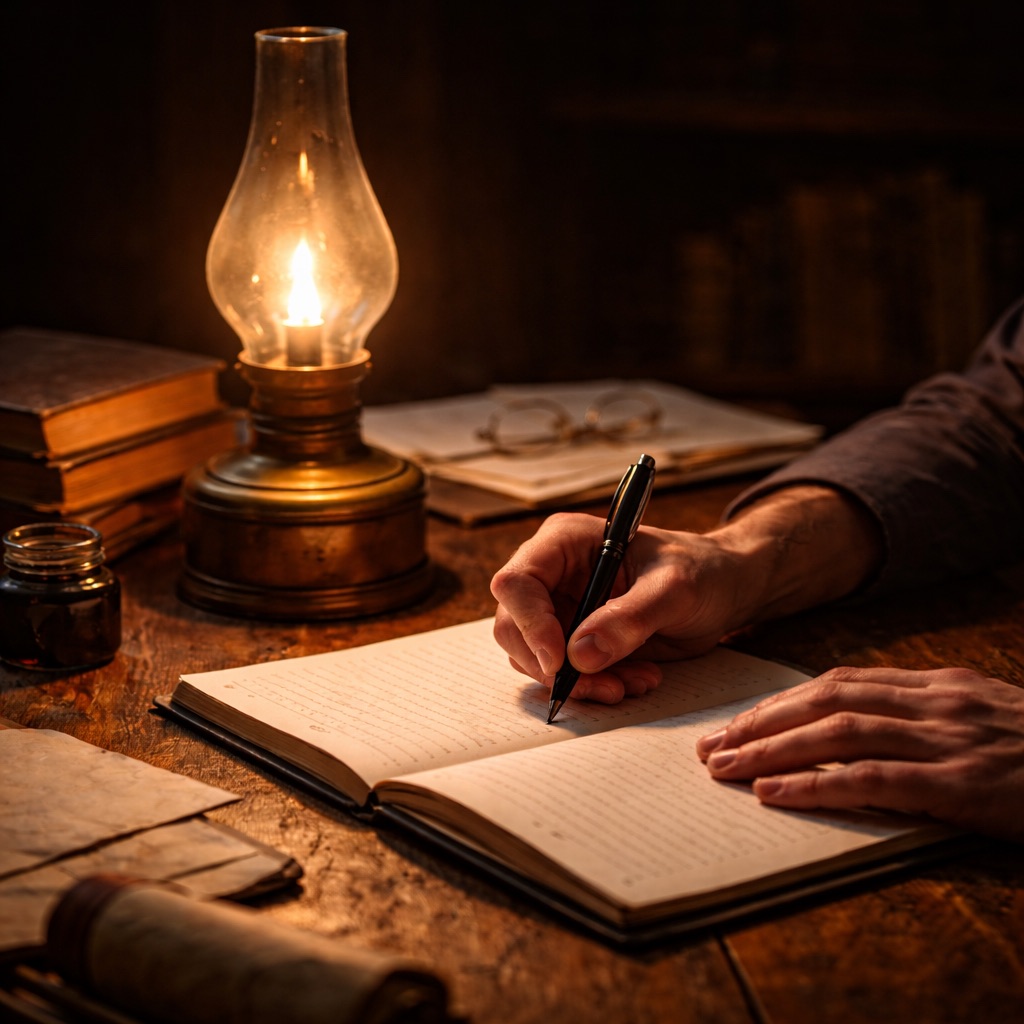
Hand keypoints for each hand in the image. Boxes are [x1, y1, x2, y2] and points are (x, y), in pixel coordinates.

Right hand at [490, 511, 756, 703]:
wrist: (721, 588)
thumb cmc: (700, 570)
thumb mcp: (674, 589)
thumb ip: (630, 618)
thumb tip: (579, 654)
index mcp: (564, 543)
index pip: (517, 582)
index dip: (530, 624)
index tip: (561, 662)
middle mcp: (552, 575)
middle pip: (514, 626)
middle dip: (552, 665)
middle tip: (603, 686)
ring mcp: (559, 609)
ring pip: (534, 658)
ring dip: (578, 682)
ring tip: (632, 682)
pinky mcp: (573, 640)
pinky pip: (562, 674)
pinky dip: (593, 686)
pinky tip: (635, 679)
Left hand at [696, 666, 1023, 841]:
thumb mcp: (980, 721)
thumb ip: (919, 719)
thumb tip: (847, 734)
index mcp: (936, 687)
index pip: (837, 684)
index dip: (780, 702)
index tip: (737, 721)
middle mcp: (936, 703)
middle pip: (826, 701)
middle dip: (761, 722)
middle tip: (711, 745)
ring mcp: (952, 740)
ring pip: (839, 733)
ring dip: (774, 749)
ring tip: (726, 768)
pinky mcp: (967, 785)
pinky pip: (876, 779)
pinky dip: (819, 784)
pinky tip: (778, 794)